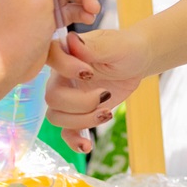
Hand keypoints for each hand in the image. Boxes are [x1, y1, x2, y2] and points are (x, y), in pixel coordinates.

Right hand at [46, 24, 147, 141]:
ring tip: (107, 114)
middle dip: (81, 103)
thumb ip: (93, 47)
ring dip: (82, 121)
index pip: (49, 58)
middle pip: (53, 97)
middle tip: (105, 95)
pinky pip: (67, 131)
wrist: (137, 61)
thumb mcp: (115, 46)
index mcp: (67, 53)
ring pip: (57, 117)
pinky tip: (87, 146)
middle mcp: (61, 75)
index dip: (64, 68)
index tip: (89, 73)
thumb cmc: (126, 47)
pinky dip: (74, 140)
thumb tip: (72, 41)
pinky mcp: (78, 112)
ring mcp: (68, 95)